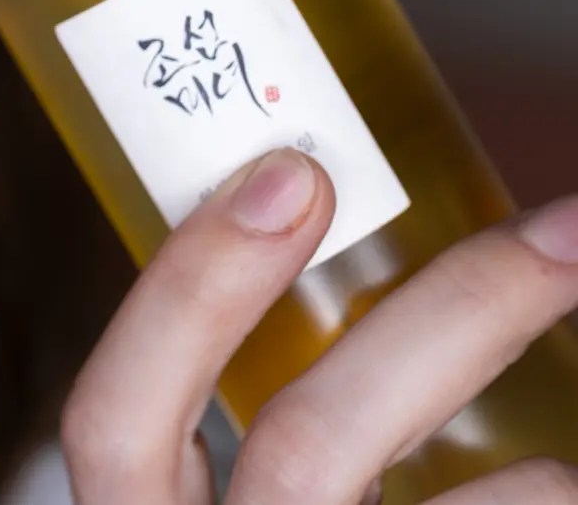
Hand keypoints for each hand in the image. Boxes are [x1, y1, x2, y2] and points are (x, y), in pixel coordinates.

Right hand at [60, 148, 577, 503]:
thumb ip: (265, 418)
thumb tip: (338, 229)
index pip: (116, 417)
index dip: (193, 291)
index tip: (294, 174)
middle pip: (307, 448)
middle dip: (450, 318)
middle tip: (565, 231)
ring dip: (541, 482)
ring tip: (573, 469)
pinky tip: (551, 492)